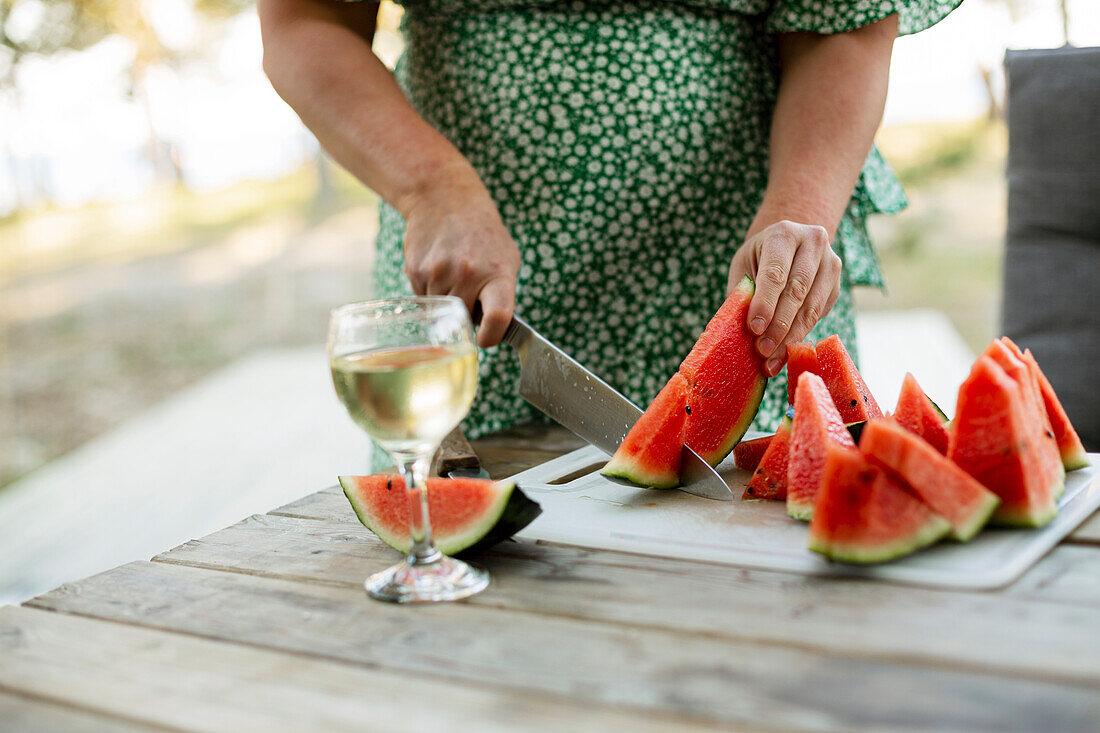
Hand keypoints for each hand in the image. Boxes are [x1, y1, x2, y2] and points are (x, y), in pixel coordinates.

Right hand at [401, 172, 520, 347]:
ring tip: (455, 273)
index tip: (484, 340)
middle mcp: (468, 275)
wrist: (445, 197)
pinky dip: (432, 290)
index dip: (491, 337)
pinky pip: (424, 299)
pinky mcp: (416, 271)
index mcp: (497, 274)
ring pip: (441, 312)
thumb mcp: (507, 259)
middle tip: (471, 290)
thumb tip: (497, 328)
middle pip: (464, 320)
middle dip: (467, 314)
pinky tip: (439, 267)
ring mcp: (439, 273)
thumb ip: (504, 294)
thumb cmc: (483, 233)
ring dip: (448, 303)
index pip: (498, 317)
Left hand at [727, 220, 841, 377]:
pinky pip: (819, 314)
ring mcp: (830, 263)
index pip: (775, 272)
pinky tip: (785, 352)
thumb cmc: (759, 257)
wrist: (789, 245)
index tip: (754, 329)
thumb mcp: (744, 266)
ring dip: (790, 337)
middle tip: (762, 351)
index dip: (765, 303)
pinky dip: (801, 335)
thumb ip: (743, 293)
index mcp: (784, 234)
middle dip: (778, 326)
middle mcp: (813, 243)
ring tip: (771, 360)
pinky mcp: (837, 284)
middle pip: (796, 291)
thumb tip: (740, 331)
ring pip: (811, 307)